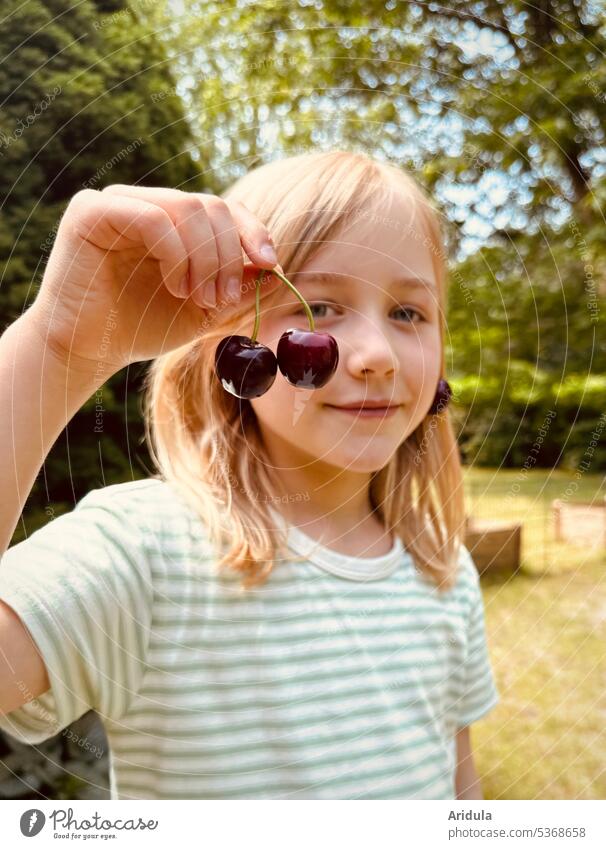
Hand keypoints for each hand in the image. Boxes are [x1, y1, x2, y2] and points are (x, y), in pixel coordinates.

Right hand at [26, 185, 283, 375]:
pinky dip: (176, 255)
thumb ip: (238, 292)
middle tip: (224, 298)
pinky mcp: (90, 212)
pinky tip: (175, 287)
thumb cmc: (140, 329)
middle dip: (228, 255)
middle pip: (210, 205)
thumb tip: (280, 275)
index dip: (251, 231)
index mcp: (172, 221)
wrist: (86, 351)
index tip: (269, 264)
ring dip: (206, 259)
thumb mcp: (202, 311)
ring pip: (186, 208)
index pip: (222, 207)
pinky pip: (152, 218)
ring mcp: (117, 202)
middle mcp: (145, 203)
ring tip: (198, 298)